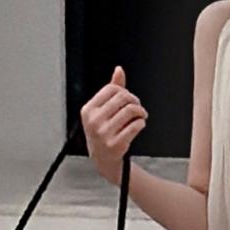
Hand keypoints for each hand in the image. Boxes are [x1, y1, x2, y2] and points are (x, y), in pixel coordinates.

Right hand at [80, 64, 145, 184]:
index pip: (112, 89)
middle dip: (135, 101)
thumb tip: (119, 69)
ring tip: (141, 116)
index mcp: (88, 110)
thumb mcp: (103, 110)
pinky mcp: (115, 144)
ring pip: (131, 110)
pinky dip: (141, 123)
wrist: (103, 159)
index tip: (129, 99)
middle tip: (138, 108)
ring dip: (141, 112)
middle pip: (123, 98)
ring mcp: (103, 134)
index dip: (125, 91)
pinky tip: (139, 125)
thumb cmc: (104, 130)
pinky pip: (136, 126)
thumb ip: (112, 89)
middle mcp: (93, 121)